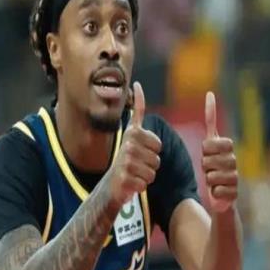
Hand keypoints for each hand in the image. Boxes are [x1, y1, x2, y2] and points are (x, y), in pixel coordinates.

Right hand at [107, 82, 161, 205]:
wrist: (111, 181)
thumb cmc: (127, 157)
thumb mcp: (132, 132)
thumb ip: (137, 112)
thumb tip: (137, 84)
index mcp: (132, 133)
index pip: (158, 143)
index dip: (153, 150)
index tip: (138, 149)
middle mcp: (128, 145)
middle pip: (158, 159)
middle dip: (151, 164)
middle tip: (137, 164)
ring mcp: (126, 161)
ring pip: (153, 171)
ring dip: (146, 175)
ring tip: (134, 173)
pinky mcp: (124, 177)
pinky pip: (146, 183)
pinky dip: (140, 185)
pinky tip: (130, 182)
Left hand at [202, 92, 237, 212]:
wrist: (220, 195)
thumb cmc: (212, 167)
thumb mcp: (209, 144)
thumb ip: (211, 121)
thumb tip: (210, 94)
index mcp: (228, 148)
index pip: (214, 143)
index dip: (207, 148)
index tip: (207, 151)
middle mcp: (233, 160)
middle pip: (208, 160)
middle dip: (204, 164)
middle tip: (207, 168)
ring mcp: (235, 176)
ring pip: (211, 176)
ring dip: (207, 179)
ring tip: (212, 180)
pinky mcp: (235, 192)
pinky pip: (218, 190)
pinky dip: (214, 191)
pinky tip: (217, 191)